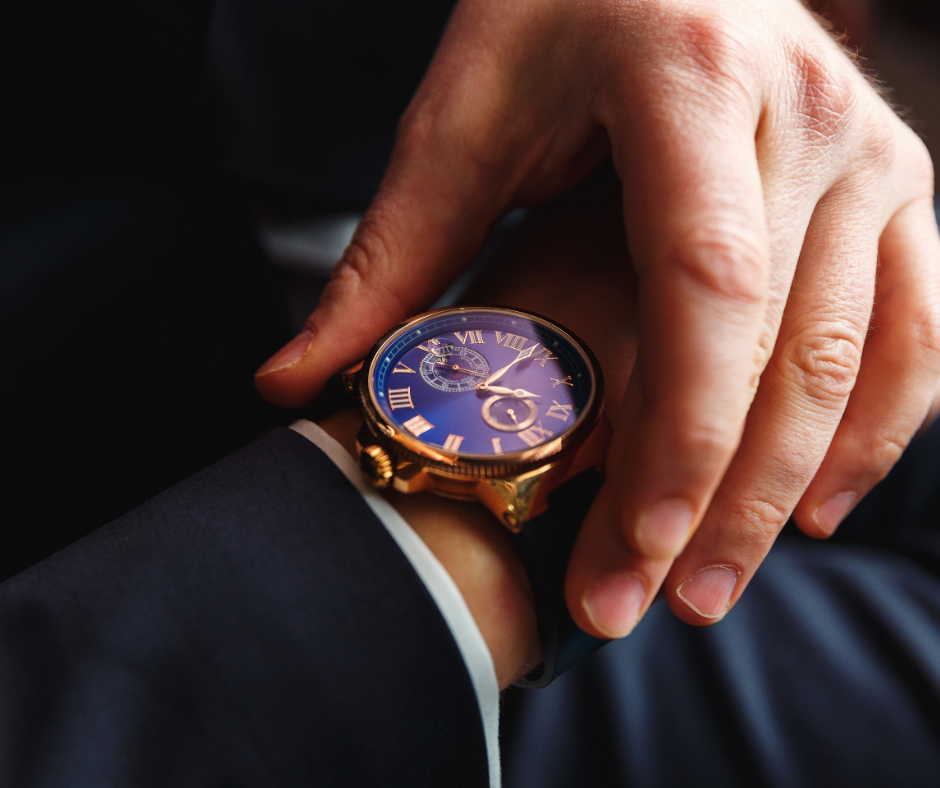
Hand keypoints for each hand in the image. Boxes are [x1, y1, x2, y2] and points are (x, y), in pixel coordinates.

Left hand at [257, 0, 939, 637]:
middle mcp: (807, 111)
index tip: (635, 549)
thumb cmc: (551, 18)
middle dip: (719, 501)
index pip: (705, 287)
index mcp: (689, 80)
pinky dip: (877, 427)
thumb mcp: (459, 119)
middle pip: (784, 348)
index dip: (680, 433)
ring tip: (712, 589)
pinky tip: (819, 507)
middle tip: (645, 607)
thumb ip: (387, 255)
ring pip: (858, 354)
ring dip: (789, 488)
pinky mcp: (895, 182)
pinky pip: (917, 326)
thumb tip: (291, 385)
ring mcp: (869, 149)